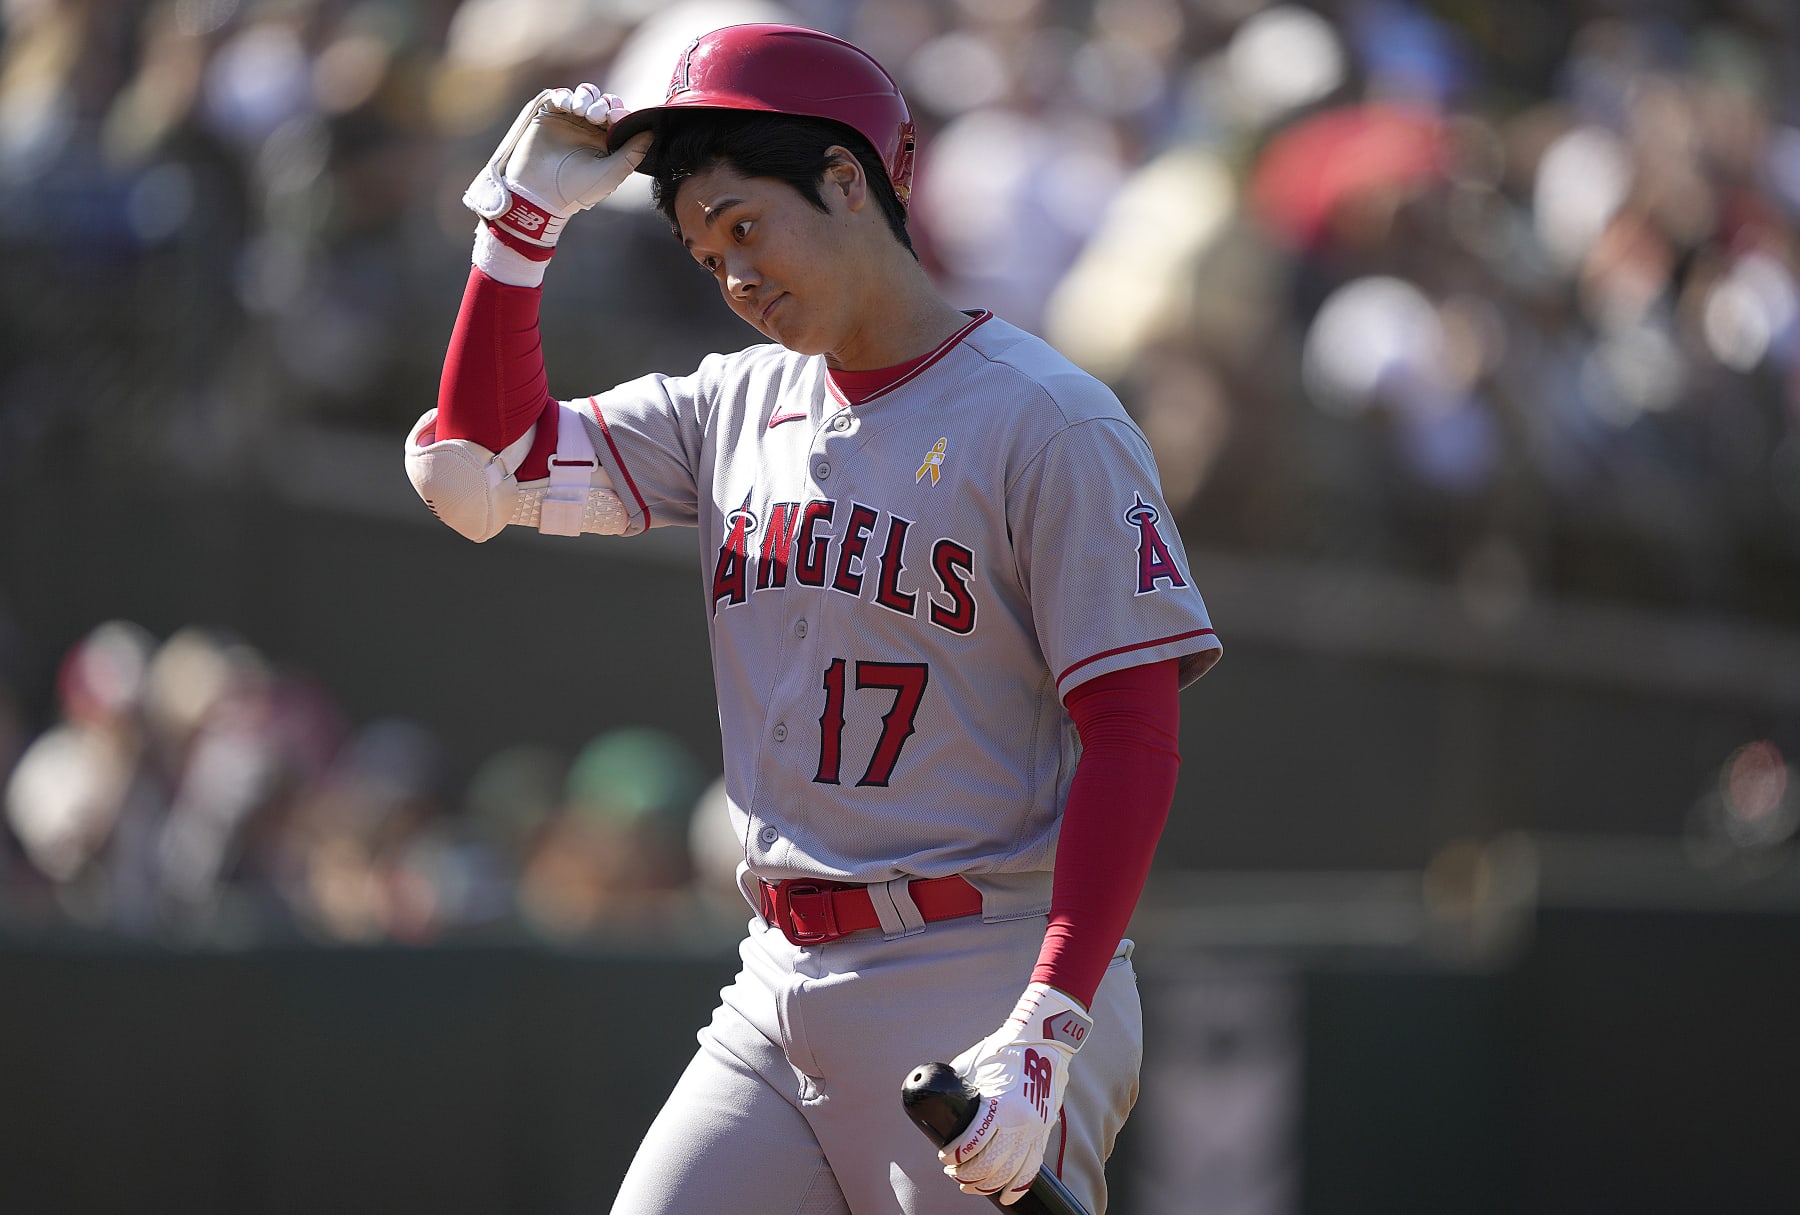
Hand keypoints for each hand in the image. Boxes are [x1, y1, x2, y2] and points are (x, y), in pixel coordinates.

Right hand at [464, 84, 652, 253]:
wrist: (540, 195)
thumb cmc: (578, 190)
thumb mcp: (612, 173)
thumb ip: (633, 152)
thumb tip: (653, 131)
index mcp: (607, 141)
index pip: (619, 116)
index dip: (620, 112)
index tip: (616, 117)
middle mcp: (589, 129)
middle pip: (603, 101)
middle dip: (602, 104)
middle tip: (595, 117)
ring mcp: (569, 120)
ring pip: (584, 94)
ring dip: (586, 97)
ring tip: (580, 111)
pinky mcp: (548, 115)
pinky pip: (560, 95)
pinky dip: (565, 96)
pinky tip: (566, 106)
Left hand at [939, 983, 1091, 1204]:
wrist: (1044, 1041)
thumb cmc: (1004, 1049)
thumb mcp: (974, 1065)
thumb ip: (958, 1086)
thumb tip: (933, 1099)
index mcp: (1000, 1105)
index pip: (971, 1143)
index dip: (954, 1155)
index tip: (944, 1155)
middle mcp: (1019, 1122)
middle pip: (989, 1164)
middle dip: (967, 1175)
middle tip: (952, 1172)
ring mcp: (1035, 1130)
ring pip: (1009, 1172)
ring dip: (987, 1184)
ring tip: (969, 1184)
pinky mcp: (1044, 1132)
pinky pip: (1032, 1168)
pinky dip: (1017, 1186)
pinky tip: (1004, 1196)